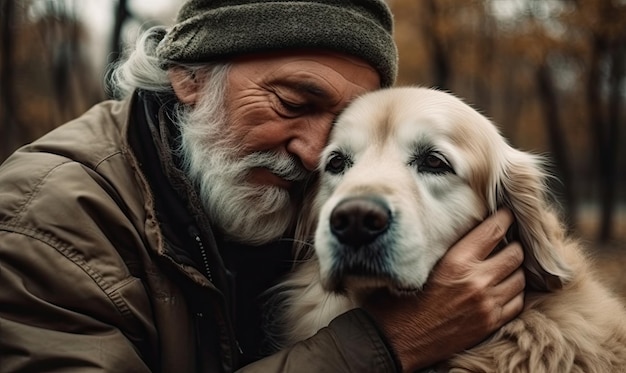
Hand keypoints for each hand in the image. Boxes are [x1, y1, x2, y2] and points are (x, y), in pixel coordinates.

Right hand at [363, 209, 524, 371]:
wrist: (397, 339)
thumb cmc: (400, 299)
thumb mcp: (422, 264)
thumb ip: (449, 249)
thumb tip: (469, 233)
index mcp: (457, 261)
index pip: (494, 230)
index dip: (505, 218)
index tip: (507, 215)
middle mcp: (477, 281)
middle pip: (515, 253)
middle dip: (514, 245)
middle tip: (508, 242)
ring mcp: (487, 304)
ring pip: (520, 277)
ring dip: (515, 270)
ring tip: (506, 266)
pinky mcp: (490, 323)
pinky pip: (518, 302)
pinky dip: (514, 293)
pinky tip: (504, 289)